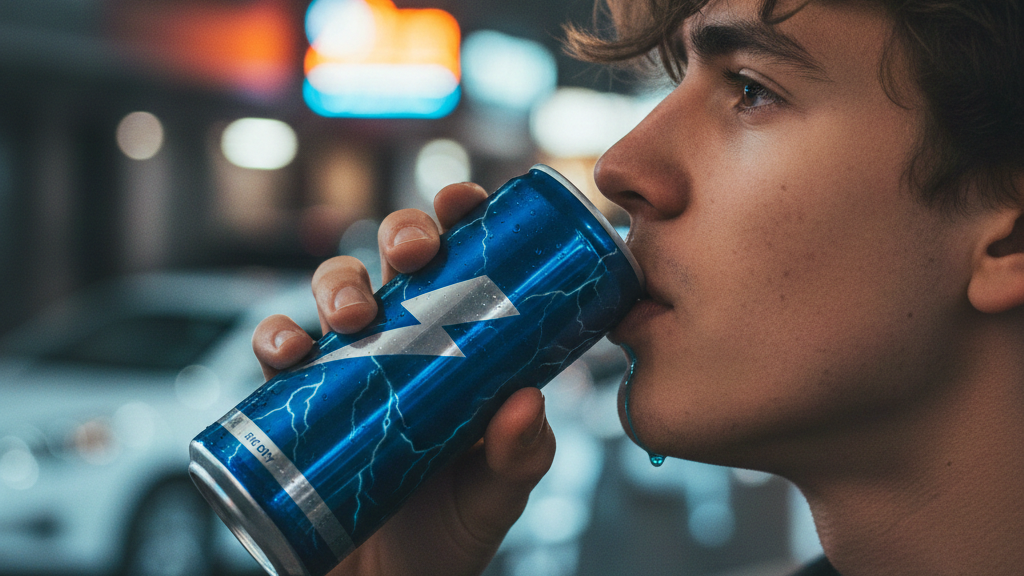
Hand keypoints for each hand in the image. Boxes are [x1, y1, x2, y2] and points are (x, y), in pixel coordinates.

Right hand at [252, 182, 556, 575]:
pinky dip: (274, 337)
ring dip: (337, 282)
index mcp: (463, 343)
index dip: (460, 216)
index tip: (463, 201)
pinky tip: (289, 352)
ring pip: (333, 288)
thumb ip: (521, 454)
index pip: (466, 260)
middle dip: (400, 235)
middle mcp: (405, 338)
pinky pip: (276, 349)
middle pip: (395, 257)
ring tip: (352, 315)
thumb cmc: (453, 531)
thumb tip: (528, 401)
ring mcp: (350, 364)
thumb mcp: (499, 493)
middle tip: (412, 255)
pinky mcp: (301, 398)